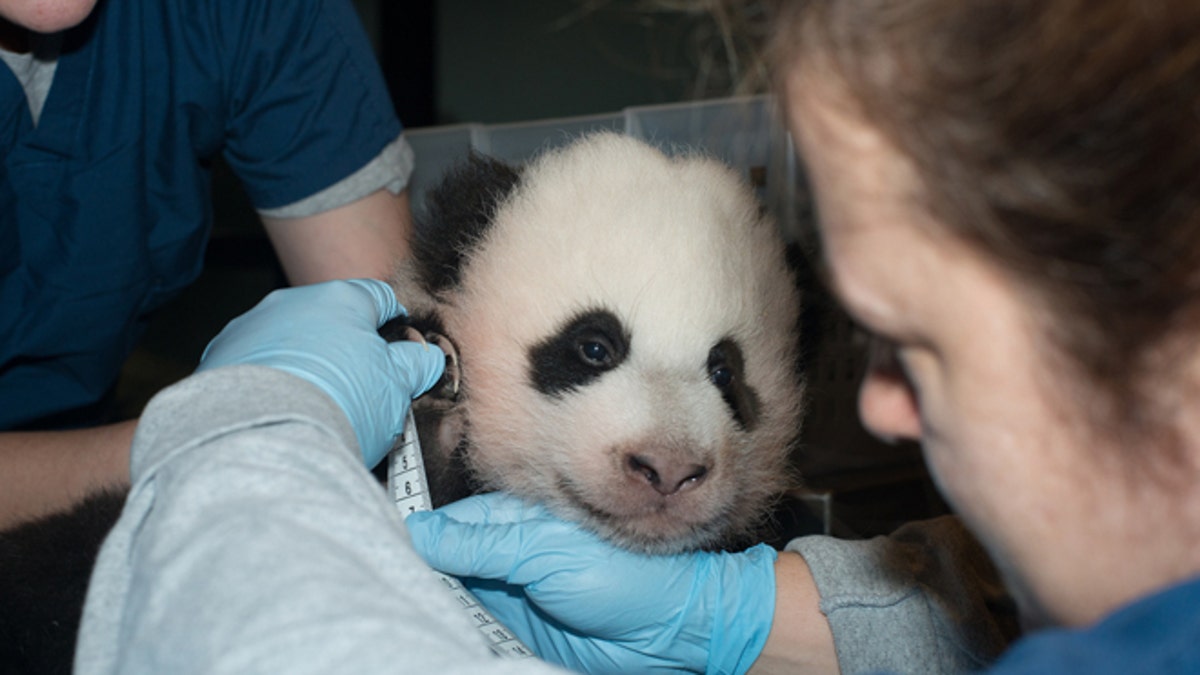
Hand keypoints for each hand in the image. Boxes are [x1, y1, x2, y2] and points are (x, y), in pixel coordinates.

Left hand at [197, 279, 444, 466]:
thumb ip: (416, 364)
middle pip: (329, 320)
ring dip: (305, 365)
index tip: (399, 346)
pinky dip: (270, 383)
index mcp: (341, 299)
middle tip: (361, 388)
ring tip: (316, 406)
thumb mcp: (397, 386)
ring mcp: (250, 329)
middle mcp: (291, 304)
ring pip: (289, 342)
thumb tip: (427, 359)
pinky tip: (281, 413)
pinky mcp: (217, 360)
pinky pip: (254, 366)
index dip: (394, 322)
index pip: (378, 297)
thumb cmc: (338, 405)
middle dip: (346, 348)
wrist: (262, 438)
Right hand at [405, 492, 776, 674]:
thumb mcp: (545, 552)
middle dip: (413, 568)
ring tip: (387, 603)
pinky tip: (421, 627)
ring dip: (426, 599)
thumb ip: (482, 542)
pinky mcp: (513, 629)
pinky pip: (469, 626)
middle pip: (442, 561)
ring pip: (449, 594)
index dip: (413, 534)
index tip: (371, 539)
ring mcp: (508, 593)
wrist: (668, 633)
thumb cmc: (625, 577)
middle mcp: (505, 555)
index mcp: (513, 521)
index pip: (446, 524)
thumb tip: (421, 532)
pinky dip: (447, 627)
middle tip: (372, 580)